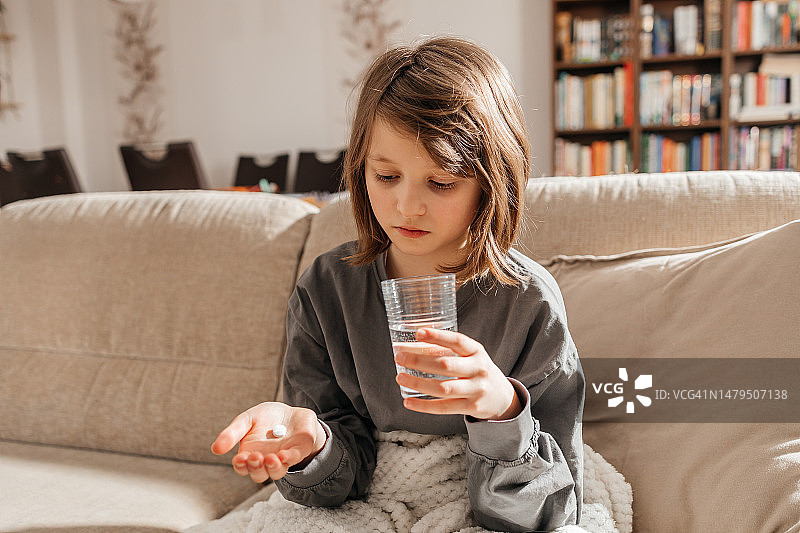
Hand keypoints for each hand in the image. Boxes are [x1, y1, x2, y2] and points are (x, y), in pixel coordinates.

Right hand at [211, 402, 326, 482]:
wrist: (290, 412)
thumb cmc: (266, 418)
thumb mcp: (247, 420)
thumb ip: (233, 433)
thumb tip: (215, 449)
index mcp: (250, 455)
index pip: (243, 467)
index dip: (241, 465)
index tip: (239, 458)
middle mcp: (266, 461)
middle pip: (259, 474)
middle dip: (256, 468)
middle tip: (255, 457)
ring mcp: (283, 459)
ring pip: (277, 472)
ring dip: (273, 467)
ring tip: (270, 458)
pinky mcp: (298, 451)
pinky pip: (294, 459)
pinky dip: (289, 458)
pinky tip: (284, 454)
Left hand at [394, 328, 521, 420]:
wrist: (503, 398)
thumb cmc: (478, 371)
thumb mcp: (472, 356)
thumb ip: (450, 350)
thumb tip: (414, 343)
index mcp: (477, 352)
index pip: (457, 341)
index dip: (438, 336)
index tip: (418, 332)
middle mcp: (478, 370)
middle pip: (445, 365)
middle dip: (419, 361)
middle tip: (399, 357)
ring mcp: (476, 390)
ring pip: (443, 388)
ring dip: (418, 383)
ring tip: (400, 377)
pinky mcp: (471, 407)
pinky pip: (444, 407)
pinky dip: (424, 406)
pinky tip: (408, 401)